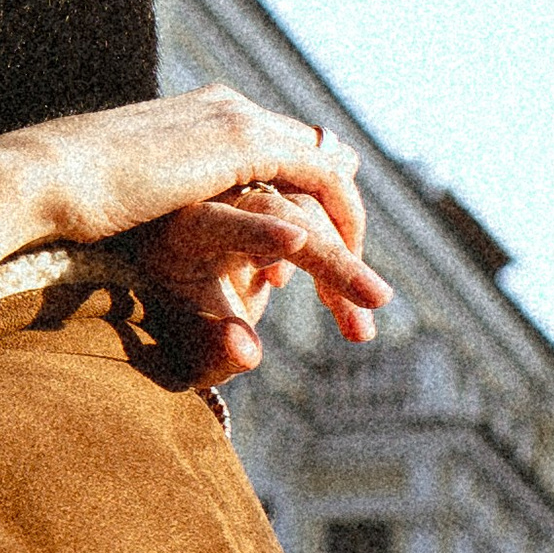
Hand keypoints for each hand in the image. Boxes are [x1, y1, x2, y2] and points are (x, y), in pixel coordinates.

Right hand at [0, 88, 388, 336]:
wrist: (37, 177)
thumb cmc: (60, 204)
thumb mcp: (130, 211)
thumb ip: (168, 210)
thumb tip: (167, 235)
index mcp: (200, 124)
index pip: (282, 158)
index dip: (314, 208)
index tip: (323, 260)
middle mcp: (225, 112)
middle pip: (313, 163)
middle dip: (345, 227)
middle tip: (366, 288)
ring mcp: (233, 120)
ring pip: (321, 173)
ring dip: (349, 238)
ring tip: (370, 295)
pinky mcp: (235, 140)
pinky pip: (309, 173)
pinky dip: (336, 214)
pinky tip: (342, 257)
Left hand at [136, 183, 388, 385]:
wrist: (185, 314)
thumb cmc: (181, 334)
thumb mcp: (188, 352)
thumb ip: (214, 352)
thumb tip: (250, 353)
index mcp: (182, 231)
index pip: (218, 222)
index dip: (253, 231)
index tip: (297, 242)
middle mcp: (219, 203)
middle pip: (284, 209)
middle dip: (332, 256)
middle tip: (371, 309)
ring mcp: (255, 199)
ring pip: (315, 210)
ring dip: (346, 264)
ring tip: (360, 331)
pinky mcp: (281, 207)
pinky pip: (324, 217)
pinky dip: (343, 260)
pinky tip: (346, 312)